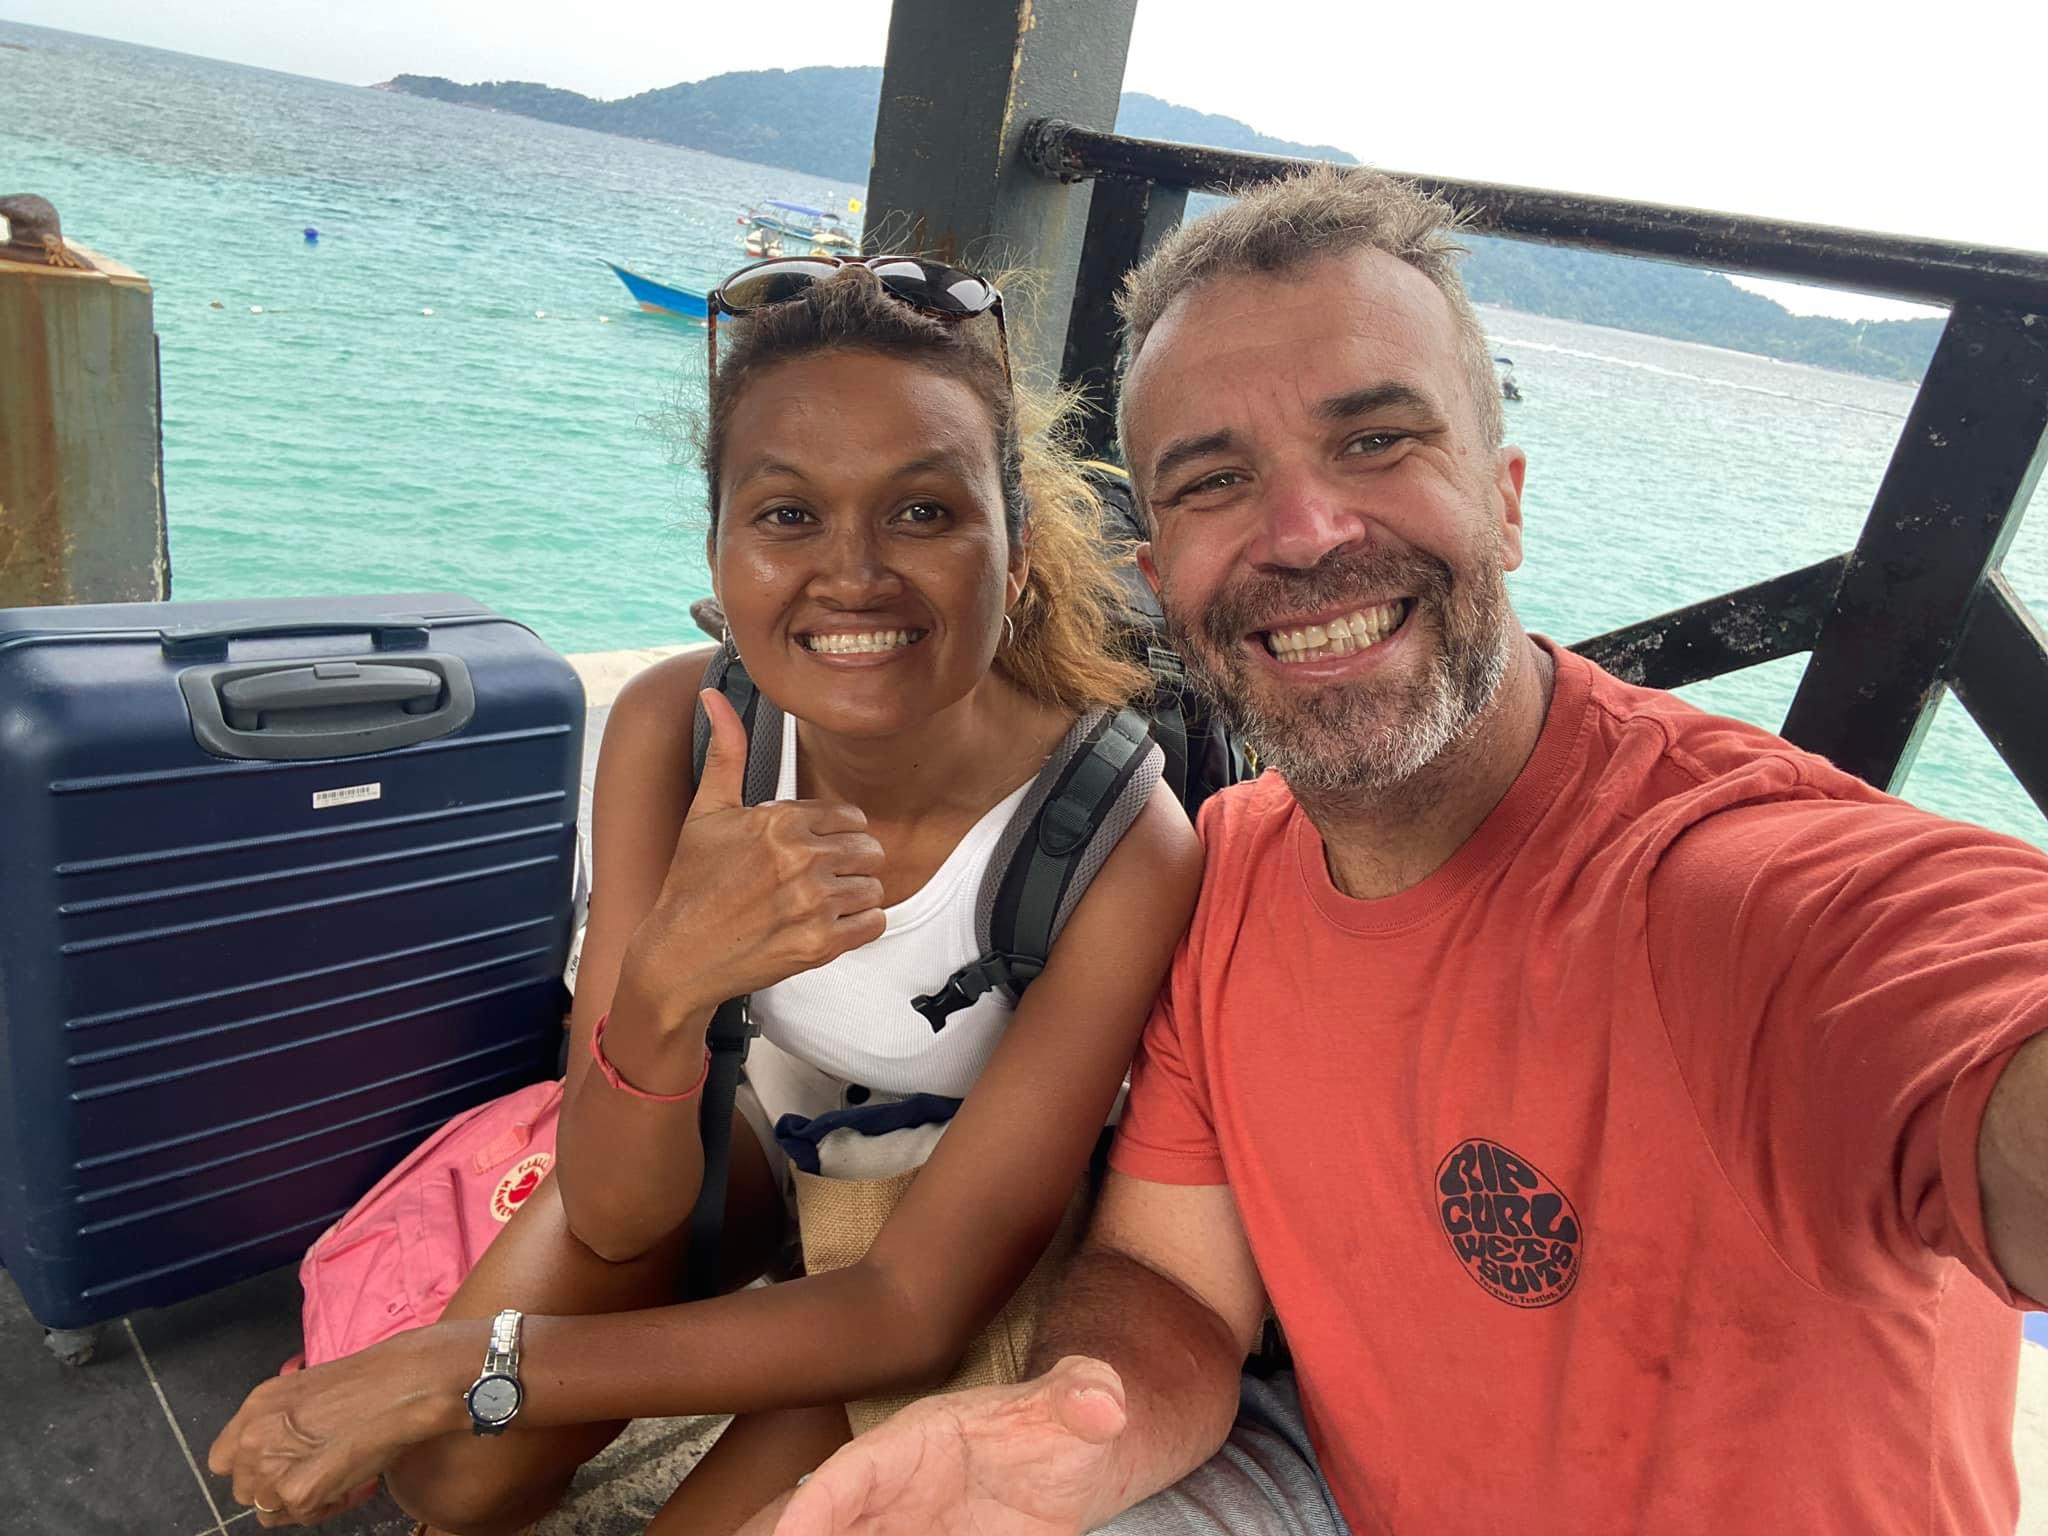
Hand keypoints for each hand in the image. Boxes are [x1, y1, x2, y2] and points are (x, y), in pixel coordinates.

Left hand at [206, 1331, 461, 1525]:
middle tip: (320, 1474)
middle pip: (245, 1489)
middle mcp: (254, 1436)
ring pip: (269, 1509)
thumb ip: (285, 1420)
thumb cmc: (375, 1378)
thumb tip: (290, 1447)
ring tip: (340, 1480)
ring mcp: (272, 1466)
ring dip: (302, 1501)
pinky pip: (304, 1516)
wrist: (406, 1383)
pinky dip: (330, 1506)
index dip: (252, 1467)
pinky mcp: (298, 1491)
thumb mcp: (311, 1388)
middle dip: (280, 1486)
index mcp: (256, 1406)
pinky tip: (355, 1483)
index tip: (281, 1465)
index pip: (223, 1460)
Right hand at [623, 689, 886, 1019]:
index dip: (837, 834)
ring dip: (855, 895)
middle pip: (869, 851)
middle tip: (821, 878)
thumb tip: (713, 697)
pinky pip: (874, 924)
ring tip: (822, 902)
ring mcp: (813, 903)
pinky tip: (829, 924)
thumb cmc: (690, 884)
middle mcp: (801, 860)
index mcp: (780, 822)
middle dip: (851, 863)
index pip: (850, 817)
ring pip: (874, 887)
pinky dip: (860, 925)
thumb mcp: (706, 812)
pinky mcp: (820, 945)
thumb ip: (725, 753)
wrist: (677, 955)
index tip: (816, 849)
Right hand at [738, 1357, 1129, 1535]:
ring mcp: (893, 1532)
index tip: (786, 1534)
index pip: (850, 1473)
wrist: (1068, 1458)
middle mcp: (888, 1494)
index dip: (812, 1506)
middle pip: (817, 1522)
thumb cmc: (1058, 1427)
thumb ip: (1084, 1397)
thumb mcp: (1078, 1405)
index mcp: (912, 1444)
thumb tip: (1104, 1404)